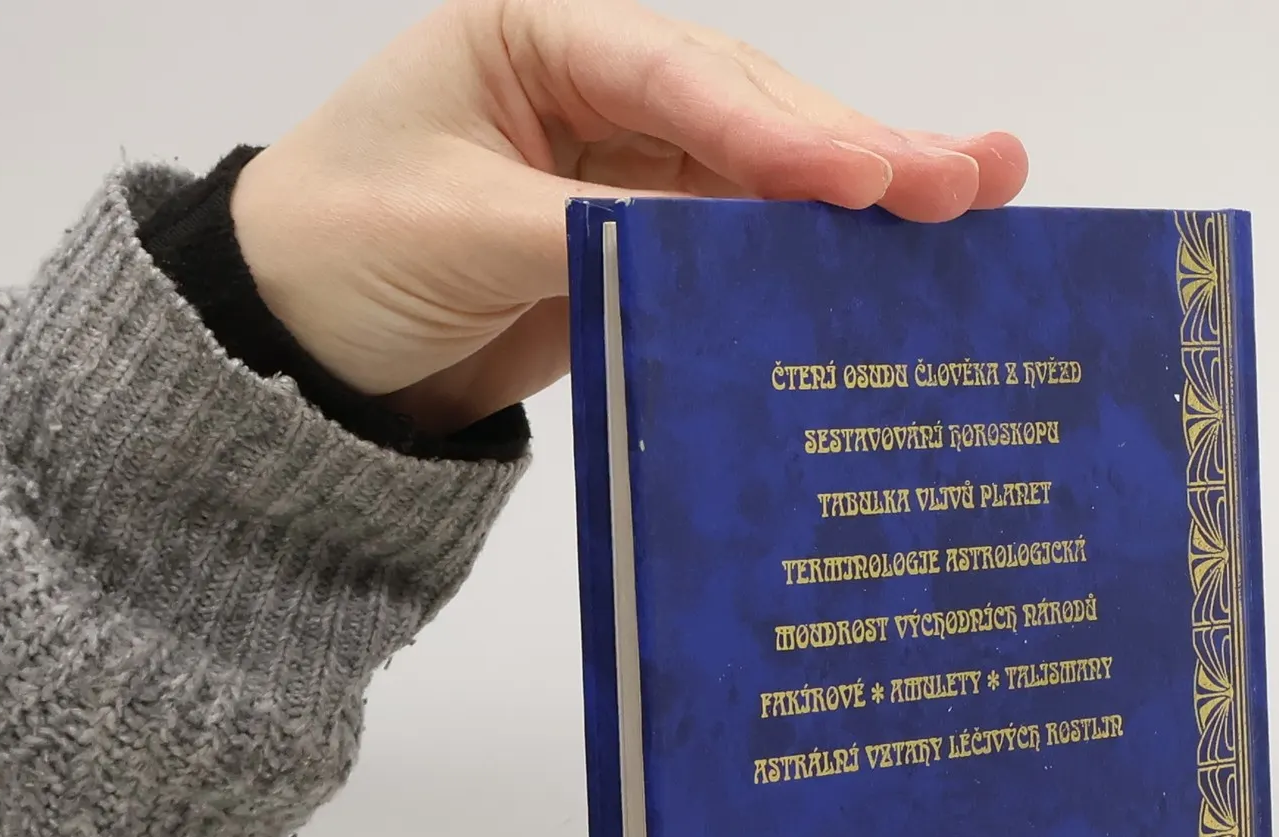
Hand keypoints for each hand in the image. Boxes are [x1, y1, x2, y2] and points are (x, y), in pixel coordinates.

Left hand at [230, 0, 1028, 432]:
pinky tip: (896, 260)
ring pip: (765, 176)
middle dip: (860, 150)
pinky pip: (741, 247)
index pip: (679, 75)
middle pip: (750, 112)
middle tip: (972, 178)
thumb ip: (597, 233)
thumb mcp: (459, 232)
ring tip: (982, 197)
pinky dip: (813, 258)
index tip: (864, 177)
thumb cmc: (335, 256)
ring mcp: (629, 168)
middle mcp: (596, 88)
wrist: (297, 358)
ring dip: (867, 195)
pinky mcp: (643, 246)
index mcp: (537, 37)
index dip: (777, 130)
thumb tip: (727, 252)